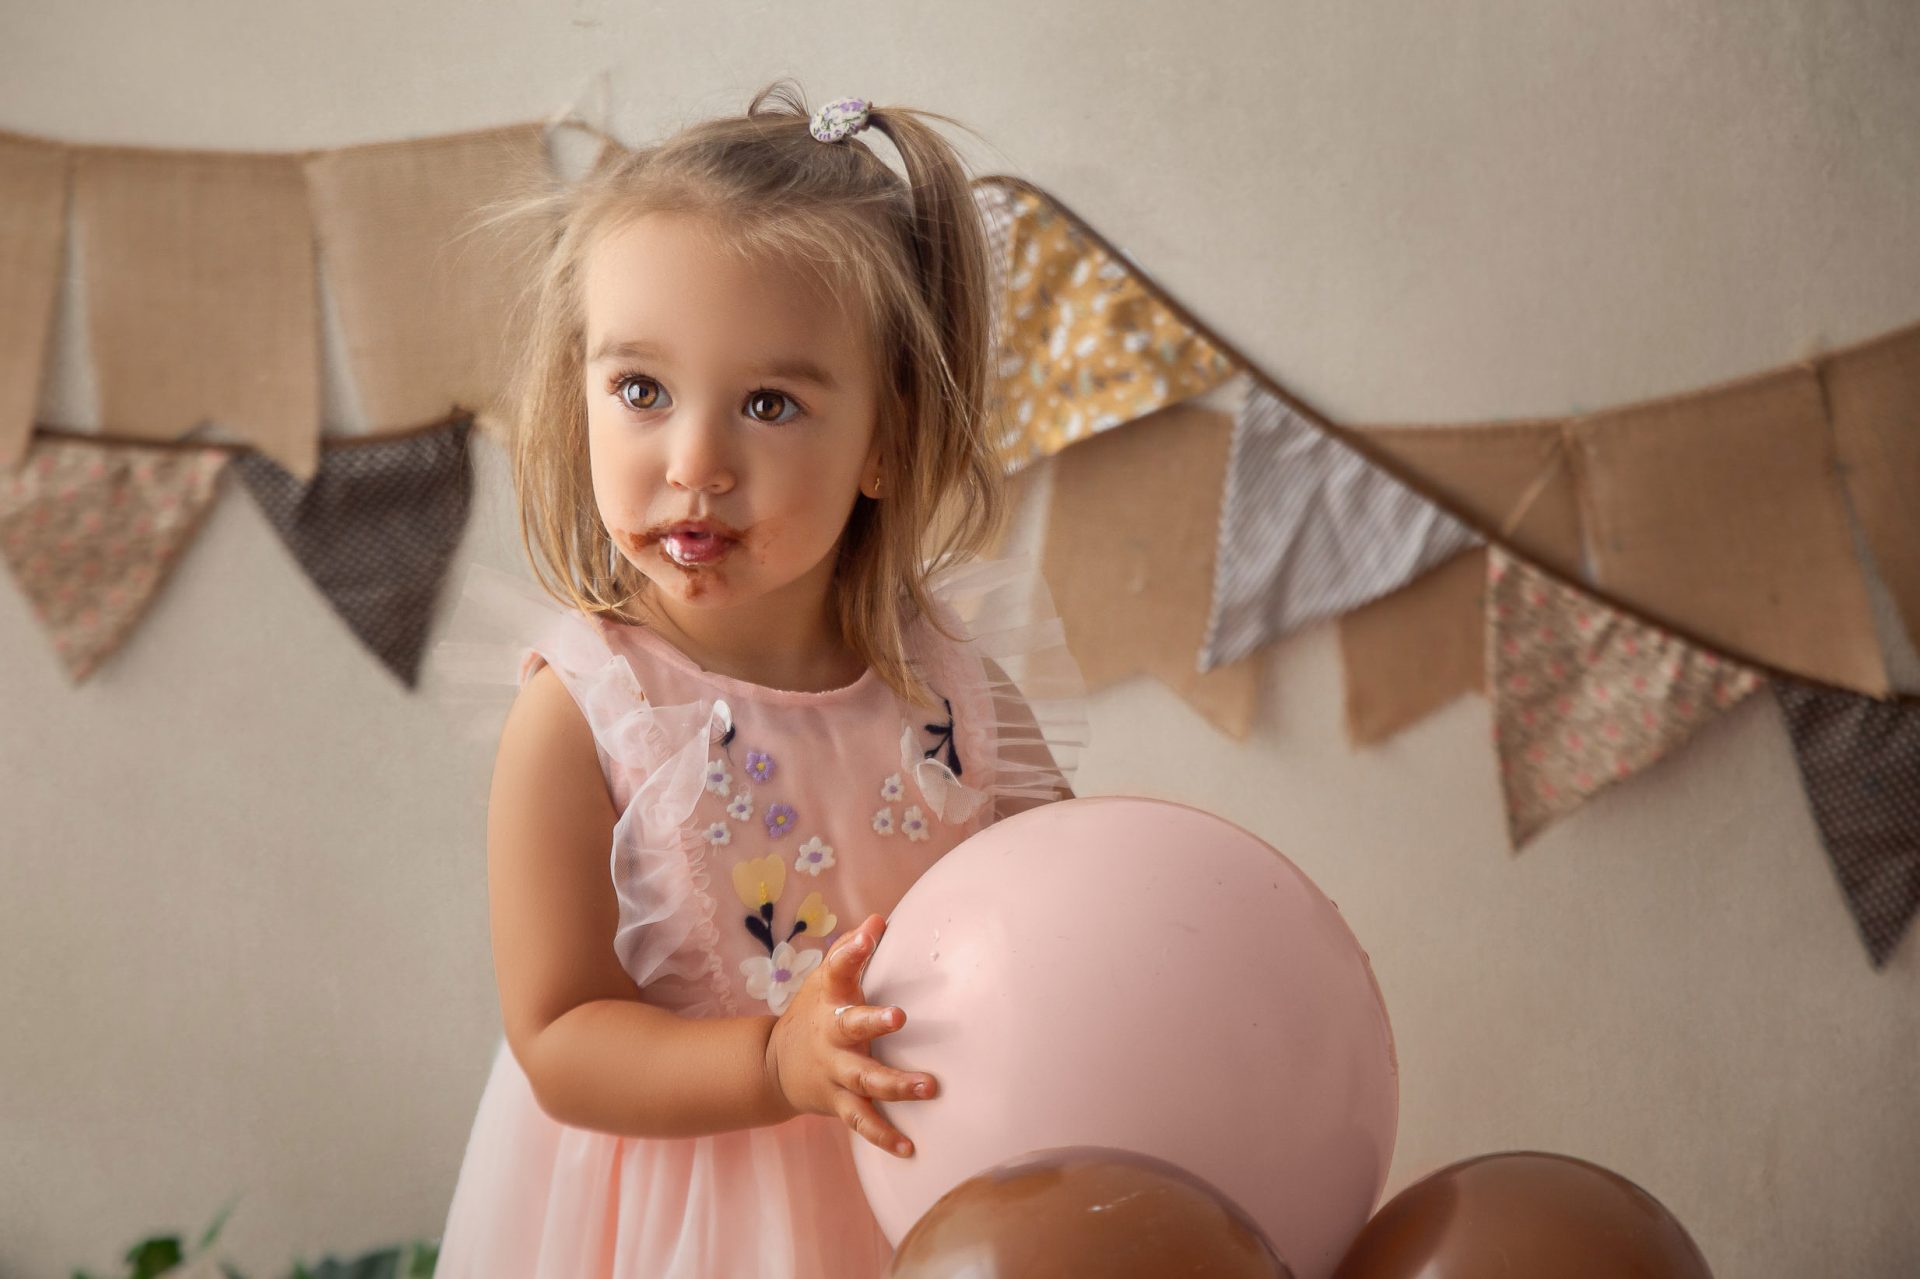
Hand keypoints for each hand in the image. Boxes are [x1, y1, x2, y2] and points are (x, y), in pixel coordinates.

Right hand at [763, 913, 938, 1156]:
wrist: (774, 1067)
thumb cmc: (814, 1012)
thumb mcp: (823, 979)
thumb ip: (851, 950)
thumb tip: (879, 919)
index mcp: (830, 1001)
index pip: (837, 968)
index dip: (852, 950)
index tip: (870, 934)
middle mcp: (831, 1038)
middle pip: (851, 1029)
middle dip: (873, 1023)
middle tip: (899, 1017)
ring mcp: (834, 1074)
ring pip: (864, 1081)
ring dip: (895, 1085)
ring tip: (928, 1087)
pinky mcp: (839, 1103)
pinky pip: (862, 1123)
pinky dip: (883, 1137)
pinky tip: (910, 1148)